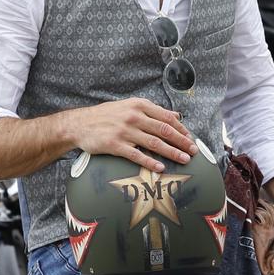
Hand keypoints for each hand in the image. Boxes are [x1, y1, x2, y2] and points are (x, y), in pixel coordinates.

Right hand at [67, 98, 194, 172]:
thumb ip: (152, 110)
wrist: (80, 124)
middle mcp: (133, 117)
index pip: (166, 117)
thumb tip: (175, 115)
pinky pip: (137, 156)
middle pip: (164, 130)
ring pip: (154, 143)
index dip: (181, 129)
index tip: (191, 139)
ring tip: (184, 160)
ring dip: (172, 152)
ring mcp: (125, 131)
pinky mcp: (115, 145)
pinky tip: (161, 168)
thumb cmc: (106, 116)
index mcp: (139, 105)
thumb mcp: (129, 106)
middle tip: (193, 151)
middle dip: (182, 142)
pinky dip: (150, 162)